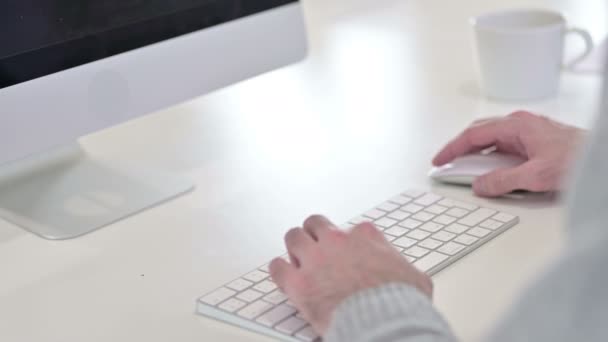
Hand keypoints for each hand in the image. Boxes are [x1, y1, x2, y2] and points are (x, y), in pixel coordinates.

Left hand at [269, 215, 431, 334]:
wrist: (384, 322)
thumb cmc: (400, 304)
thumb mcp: (414, 278)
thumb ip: (402, 269)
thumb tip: (408, 277)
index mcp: (365, 237)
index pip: (350, 229)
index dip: (346, 243)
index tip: (347, 252)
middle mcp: (337, 241)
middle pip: (315, 224)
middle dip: (314, 234)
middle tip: (314, 247)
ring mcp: (315, 259)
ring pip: (293, 238)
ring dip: (295, 248)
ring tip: (297, 259)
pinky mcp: (298, 282)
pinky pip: (276, 267)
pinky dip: (279, 271)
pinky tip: (284, 277)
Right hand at [433, 111, 585, 196]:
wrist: (601, 157)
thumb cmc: (577, 159)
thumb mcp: (535, 176)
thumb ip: (503, 181)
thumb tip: (480, 185)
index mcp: (516, 126)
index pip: (473, 135)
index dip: (453, 148)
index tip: (439, 160)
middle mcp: (520, 124)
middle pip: (480, 132)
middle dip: (460, 148)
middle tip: (447, 163)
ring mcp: (528, 130)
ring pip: (492, 138)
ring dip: (476, 151)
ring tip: (465, 167)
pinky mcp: (535, 140)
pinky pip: (504, 144)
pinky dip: (490, 154)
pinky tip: (491, 167)